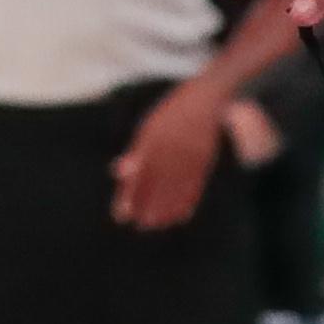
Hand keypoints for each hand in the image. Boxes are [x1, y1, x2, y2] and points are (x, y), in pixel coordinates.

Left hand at [111, 79, 224, 229]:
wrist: (207, 99)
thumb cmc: (173, 114)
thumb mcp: (149, 127)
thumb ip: (136, 152)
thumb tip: (116, 171)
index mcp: (152, 138)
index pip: (137, 173)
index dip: (129, 195)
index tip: (121, 213)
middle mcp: (170, 148)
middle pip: (155, 183)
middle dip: (146, 205)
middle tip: (139, 224)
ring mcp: (189, 154)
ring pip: (175, 188)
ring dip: (164, 208)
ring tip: (154, 224)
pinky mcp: (205, 160)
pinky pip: (195, 186)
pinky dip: (187, 202)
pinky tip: (180, 216)